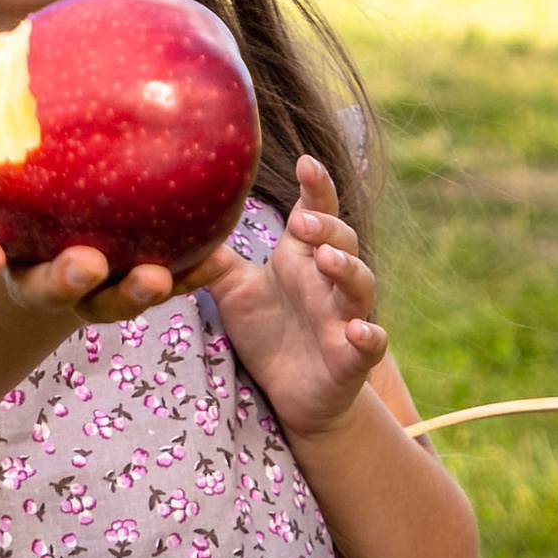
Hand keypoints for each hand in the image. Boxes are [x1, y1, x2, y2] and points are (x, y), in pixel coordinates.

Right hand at [0, 129, 207, 326]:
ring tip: (155, 277)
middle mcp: (38, 273)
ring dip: (130, 294)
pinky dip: (189, 276)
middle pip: (43, 291)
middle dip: (63, 283)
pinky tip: (216, 259)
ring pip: (105, 302)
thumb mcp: (3, 127)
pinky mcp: (134, 281)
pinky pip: (164, 282)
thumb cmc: (28, 151)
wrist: (70, 192)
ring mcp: (90, 285)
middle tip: (86, 264)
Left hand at [195, 156, 387, 439]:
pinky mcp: (353, 359)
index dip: (317, 187)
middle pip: (342, 241)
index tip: (305, 162)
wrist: (295, 396)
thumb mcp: (235, 292)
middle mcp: (329, 283)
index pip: (316, 212)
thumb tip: (186, 222)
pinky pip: (371, 345)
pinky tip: (359, 331)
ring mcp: (345, 318)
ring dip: (349, 269)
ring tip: (327, 259)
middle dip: (327, 227)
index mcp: (303, 260)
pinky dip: (370, 337)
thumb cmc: (269, 335)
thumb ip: (217, 260)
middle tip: (302, 221)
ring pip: (360, 285)